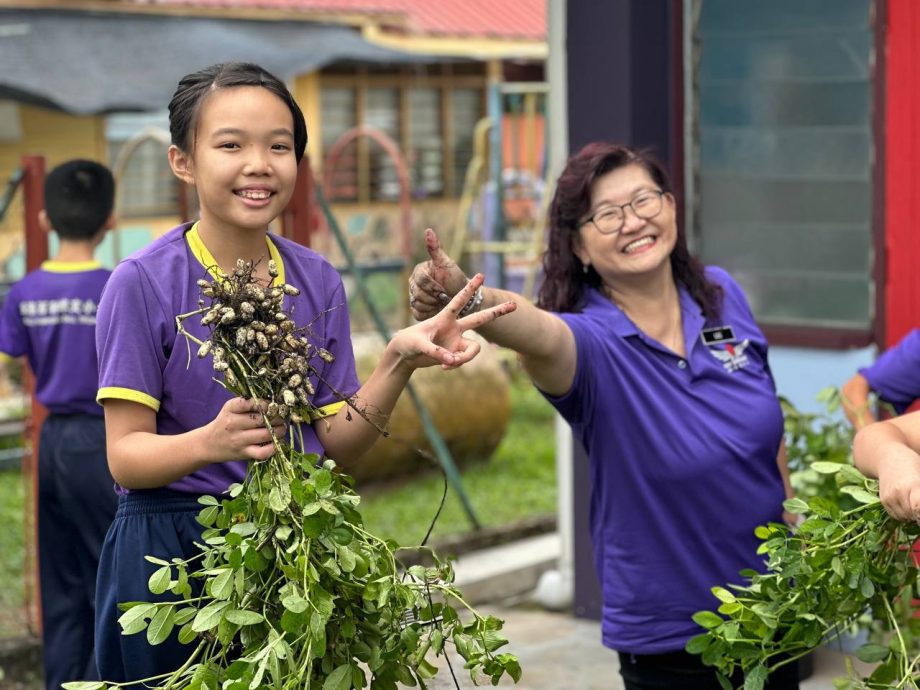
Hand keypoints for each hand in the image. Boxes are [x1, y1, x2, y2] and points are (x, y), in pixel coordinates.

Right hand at [205, 397, 286, 462]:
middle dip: (277, 418)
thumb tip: (274, 402)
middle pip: (262, 419)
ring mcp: (239, 440)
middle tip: (281, 417)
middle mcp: (233, 423)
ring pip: (266, 434)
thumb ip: (248, 403)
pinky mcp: (244, 453)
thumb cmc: (225, 423)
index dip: (266, 404)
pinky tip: (276, 442)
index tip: (272, 406)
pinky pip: (263, 452)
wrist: (208, 444)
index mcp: (230, 409)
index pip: (251, 402)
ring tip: (281, 428)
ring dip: (279, 431)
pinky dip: (274, 447)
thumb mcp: (230, 408)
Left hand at [392, 273, 514, 370]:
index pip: (459, 301)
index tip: (481, 276)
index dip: (469, 289)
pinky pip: (464, 360)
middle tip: (514, 305)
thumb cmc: (408, 342)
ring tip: (448, 363)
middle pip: (480, 319)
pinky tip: (444, 367)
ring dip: (465, 358)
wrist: (406, 355)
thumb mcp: (419, 345)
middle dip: (497, 312)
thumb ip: (436, 351)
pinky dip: (455, 364)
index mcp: (444, 318)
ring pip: (474, 349)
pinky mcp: (456, 353)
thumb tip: (451, 360)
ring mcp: (457, 341)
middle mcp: (455, 328)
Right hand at [409, 228, 469, 320]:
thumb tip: (428, 230)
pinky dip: (429, 313)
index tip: (444, 290)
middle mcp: (413, 284)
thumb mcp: (447, 263)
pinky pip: (418, 314)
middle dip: (434, 297)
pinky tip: (437, 310)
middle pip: (418, 294)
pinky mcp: (416, 310)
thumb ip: (436, 249)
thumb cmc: (455, 279)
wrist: (462, 299)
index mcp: (419, 272)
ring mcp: (413, 297)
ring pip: (417, 304)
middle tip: (445, 297)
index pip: (421, 280)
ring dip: (432, 306)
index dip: (433, 286)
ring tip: (442, 303)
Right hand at [876, 449, 919, 521]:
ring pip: (906, 518)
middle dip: (919, 515)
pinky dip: (904, 514)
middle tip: (919, 505)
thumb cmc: (914, 465)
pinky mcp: (883, 501)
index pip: (918, 509)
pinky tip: (908, 504)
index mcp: (913, 485)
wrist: (889, 459)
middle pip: (914, 515)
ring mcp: (889, 498)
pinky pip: (897, 516)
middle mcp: (899, 493)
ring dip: (913, 515)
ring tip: (915, 504)